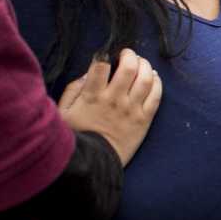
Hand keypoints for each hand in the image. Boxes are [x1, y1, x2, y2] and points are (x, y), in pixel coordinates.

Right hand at [58, 48, 161, 164]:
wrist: (94, 164)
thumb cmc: (76, 137)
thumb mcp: (63, 113)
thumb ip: (73, 90)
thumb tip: (89, 73)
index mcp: (92, 96)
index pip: (101, 65)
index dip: (104, 54)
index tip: (105, 55)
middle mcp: (114, 100)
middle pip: (129, 67)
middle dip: (130, 55)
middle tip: (127, 54)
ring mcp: (131, 109)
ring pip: (146, 78)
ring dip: (145, 65)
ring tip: (141, 63)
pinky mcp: (144, 120)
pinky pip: (157, 96)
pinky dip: (157, 82)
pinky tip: (153, 78)